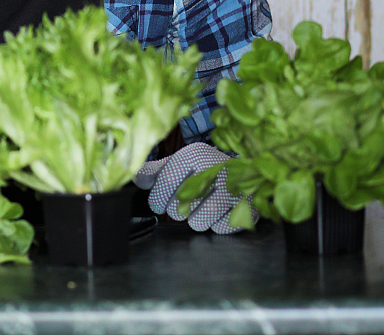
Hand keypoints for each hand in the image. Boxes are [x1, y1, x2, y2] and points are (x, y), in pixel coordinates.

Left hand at [133, 142, 256, 233]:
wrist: (248, 173)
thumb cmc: (206, 170)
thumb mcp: (180, 164)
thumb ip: (155, 172)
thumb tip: (134, 178)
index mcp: (195, 155)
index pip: (165, 182)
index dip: (157, 198)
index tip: (158, 202)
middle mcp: (216, 169)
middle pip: (179, 207)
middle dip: (178, 210)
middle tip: (188, 202)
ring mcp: (235, 190)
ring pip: (198, 222)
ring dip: (197, 219)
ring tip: (204, 206)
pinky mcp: (249, 208)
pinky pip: (220, 229)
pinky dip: (217, 224)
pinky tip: (221, 211)